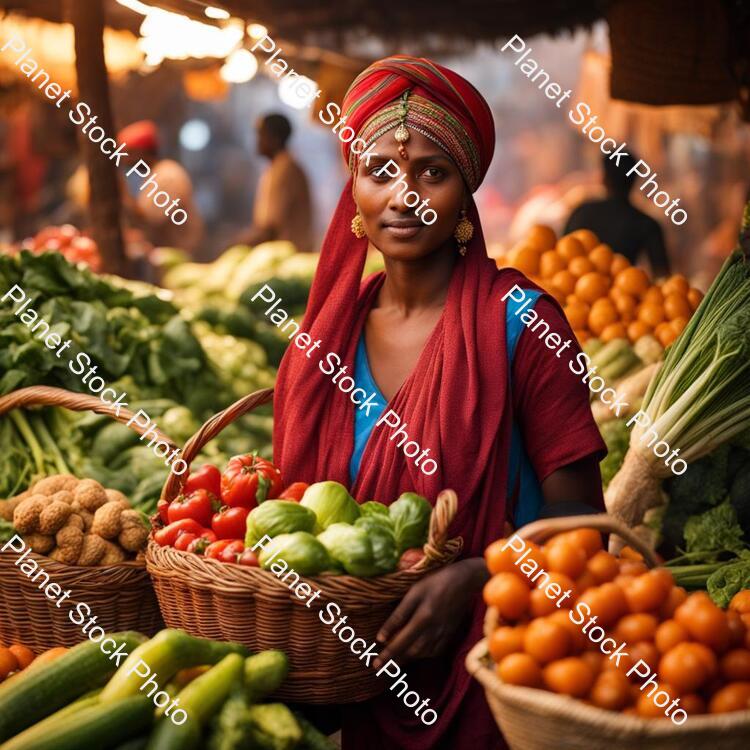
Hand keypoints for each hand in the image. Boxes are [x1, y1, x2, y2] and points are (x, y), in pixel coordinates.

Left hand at [374, 558, 488, 667]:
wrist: (464, 581)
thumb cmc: (435, 582)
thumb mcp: (414, 593)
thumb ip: (399, 614)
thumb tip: (382, 636)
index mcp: (422, 619)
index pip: (400, 642)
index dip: (387, 654)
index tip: (375, 664)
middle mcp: (433, 631)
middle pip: (411, 652)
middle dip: (395, 661)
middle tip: (379, 668)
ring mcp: (443, 634)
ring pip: (423, 653)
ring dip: (408, 660)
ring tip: (394, 664)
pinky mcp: (450, 633)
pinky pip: (435, 651)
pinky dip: (424, 655)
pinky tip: (417, 654)